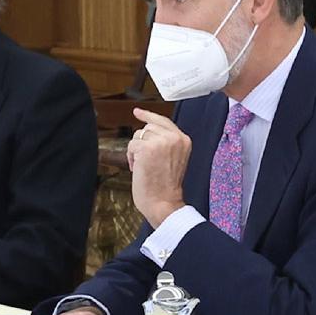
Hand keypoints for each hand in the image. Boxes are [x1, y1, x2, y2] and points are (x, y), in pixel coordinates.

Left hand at [127, 108, 190, 227]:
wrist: (164, 202)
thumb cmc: (166, 186)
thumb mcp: (174, 158)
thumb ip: (166, 142)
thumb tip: (145, 129)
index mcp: (184, 140)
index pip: (163, 121)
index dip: (148, 116)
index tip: (138, 112)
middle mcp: (175, 138)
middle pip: (148, 128)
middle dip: (142, 143)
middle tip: (146, 161)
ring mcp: (162, 142)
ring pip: (138, 135)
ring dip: (136, 151)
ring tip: (144, 166)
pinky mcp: (148, 148)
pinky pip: (131, 145)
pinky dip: (131, 158)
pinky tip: (139, 169)